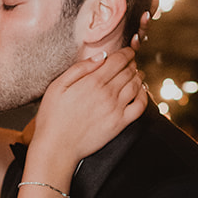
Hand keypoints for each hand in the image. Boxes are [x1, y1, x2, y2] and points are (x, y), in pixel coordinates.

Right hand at [34, 49, 146, 166]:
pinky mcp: (120, 123)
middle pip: (128, 71)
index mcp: (92, 81)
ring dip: (139, 76)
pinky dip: (144, 95)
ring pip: (136, 85)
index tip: (129, 51)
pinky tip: (141, 92)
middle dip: (132, 63)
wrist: (57, 147)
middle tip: (132, 61)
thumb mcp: (58, 86)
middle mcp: (107, 93)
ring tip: (137, 73)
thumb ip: (80, 68)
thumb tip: (101, 56)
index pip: (118, 60)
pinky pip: (140, 106)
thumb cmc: (53, 117)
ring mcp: (116, 109)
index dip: (126, 53)